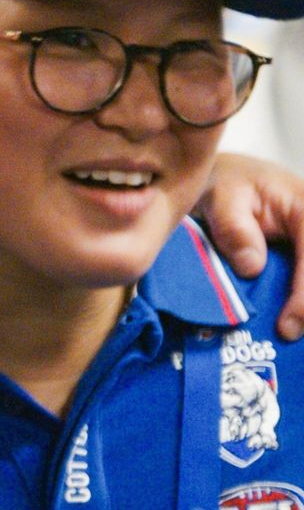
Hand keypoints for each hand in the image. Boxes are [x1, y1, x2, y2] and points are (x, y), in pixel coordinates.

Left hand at [200, 152, 303, 339]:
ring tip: (287, 335)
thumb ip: (234, 228)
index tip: (288, 326)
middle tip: (288, 337)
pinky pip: (303, 280)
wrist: (226, 179)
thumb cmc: (222, 184)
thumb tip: (252, 267)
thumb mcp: (219, 197)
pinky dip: (299, 304)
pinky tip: (289, 325)